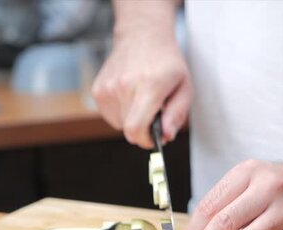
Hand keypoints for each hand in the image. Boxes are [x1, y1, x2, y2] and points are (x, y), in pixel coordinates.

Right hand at [92, 28, 191, 148]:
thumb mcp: (184, 87)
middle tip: (154, 113)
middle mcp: (124, 86)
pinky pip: (110, 115)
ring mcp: (108, 87)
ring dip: (132, 119)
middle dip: (143, 129)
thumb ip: (177, 114)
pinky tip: (130, 95)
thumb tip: (166, 136)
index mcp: (149, 85)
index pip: (136, 128)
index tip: (154, 138)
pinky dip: (121, 112)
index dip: (145, 141)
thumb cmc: (166, 63)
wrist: (142, 36)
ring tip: (141, 99)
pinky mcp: (98, 90)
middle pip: (128, 129)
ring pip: (119, 124)